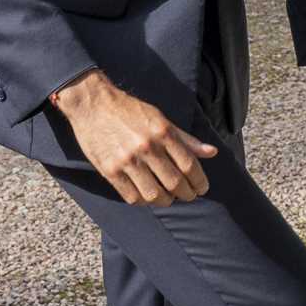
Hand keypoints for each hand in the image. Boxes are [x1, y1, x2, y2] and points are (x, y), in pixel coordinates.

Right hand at [52, 69, 217, 204]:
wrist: (92, 103)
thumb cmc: (129, 110)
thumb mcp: (160, 118)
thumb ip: (186, 139)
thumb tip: (212, 153)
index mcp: (162, 132)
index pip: (189, 165)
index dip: (200, 181)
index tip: (202, 188)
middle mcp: (146, 147)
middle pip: (175, 183)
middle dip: (187, 194)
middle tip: (188, 195)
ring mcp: (127, 160)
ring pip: (154, 194)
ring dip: (166, 201)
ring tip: (168, 197)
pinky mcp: (109, 170)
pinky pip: (132, 196)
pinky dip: (143, 200)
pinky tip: (147, 195)